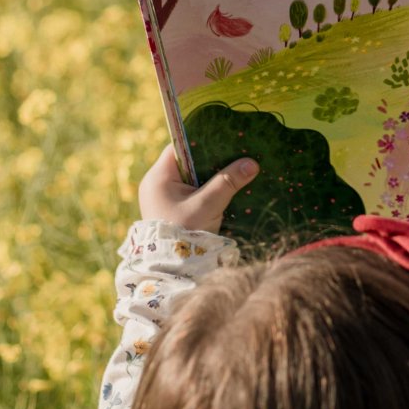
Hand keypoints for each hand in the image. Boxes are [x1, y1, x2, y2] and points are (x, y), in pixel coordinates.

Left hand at [137, 146, 258, 232]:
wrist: (171, 269)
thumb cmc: (184, 234)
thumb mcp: (207, 206)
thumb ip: (227, 182)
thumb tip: (251, 163)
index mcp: (158, 177)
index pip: (179, 147)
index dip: (202, 140)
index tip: (225, 138)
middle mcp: (157, 184)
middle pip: (187, 162)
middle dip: (211, 159)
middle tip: (235, 153)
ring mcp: (163, 198)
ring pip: (191, 178)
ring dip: (210, 176)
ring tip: (233, 169)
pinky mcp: (171, 210)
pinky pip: (191, 192)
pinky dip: (206, 190)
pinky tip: (224, 190)